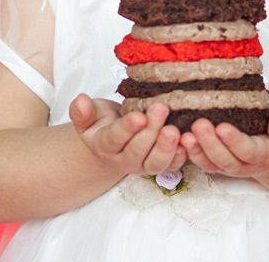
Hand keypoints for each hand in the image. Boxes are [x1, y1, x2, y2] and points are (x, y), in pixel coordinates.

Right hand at [69, 93, 187, 178]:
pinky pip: (172, 167)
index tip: (138, 116)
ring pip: (155, 163)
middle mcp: (124, 159)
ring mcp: (144, 164)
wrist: (114, 140)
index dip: (127, 128)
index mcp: (105, 145)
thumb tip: (80, 101)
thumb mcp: (89, 115)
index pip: (115, 139)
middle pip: (137, 150)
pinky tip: (187, 143)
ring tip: (175, 130)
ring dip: (166, 148)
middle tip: (161, 110)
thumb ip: (82, 112)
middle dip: (150, 131)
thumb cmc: (103, 124)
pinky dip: (181, 157)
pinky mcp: (162, 165)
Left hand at [179, 107, 268, 179]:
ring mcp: (229, 166)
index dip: (235, 141)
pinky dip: (189, 153)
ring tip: (184, 135)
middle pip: (225, 159)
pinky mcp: (216, 163)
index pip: (248, 151)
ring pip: (210, 163)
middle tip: (198, 124)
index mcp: (265, 155)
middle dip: (210, 143)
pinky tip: (178, 139)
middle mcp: (245, 165)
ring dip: (196, 150)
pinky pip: (202, 162)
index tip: (222, 127)